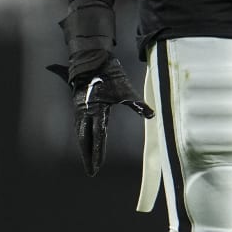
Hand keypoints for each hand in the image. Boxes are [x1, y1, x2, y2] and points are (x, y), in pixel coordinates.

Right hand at [46, 51, 152, 175]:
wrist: (93, 60)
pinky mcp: (79, 106)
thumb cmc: (111, 75)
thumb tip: (151, 114)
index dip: (97, 152)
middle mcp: (85, 111)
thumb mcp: (126, 89)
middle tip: (91, 172)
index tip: (97, 166)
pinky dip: (83, 138)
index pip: (98, 136)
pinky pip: (80, 126)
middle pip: (84, 139)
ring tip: (88, 162)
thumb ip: (137, 104)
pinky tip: (86, 144)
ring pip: (81, 134)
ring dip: (84, 149)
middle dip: (88, 156)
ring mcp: (80, 109)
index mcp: (97, 109)